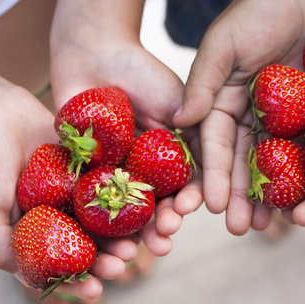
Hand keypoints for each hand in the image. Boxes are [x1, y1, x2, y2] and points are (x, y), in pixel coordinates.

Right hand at [0, 62, 137, 299]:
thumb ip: (1, 245)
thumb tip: (26, 278)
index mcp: (36, 230)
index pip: (61, 264)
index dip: (78, 281)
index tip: (94, 292)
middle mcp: (60, 213)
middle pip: (89, 243)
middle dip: (107, 257)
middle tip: (123, 265)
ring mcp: (76, 190)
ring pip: (105, 216)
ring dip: (122, 232)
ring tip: (138, 243)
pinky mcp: (90, 166)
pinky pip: (111, 182)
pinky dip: (126, 195)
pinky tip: (143, 205)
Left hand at [50, 0, 202, 254]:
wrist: (93, 51)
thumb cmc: (142, 72)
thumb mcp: (180, 102)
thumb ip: (198, 135)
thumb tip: (218, 172)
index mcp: (170, 157)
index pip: (184, 187)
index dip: (189, 202)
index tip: (192, 210)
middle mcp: (145, 169)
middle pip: (156, 207)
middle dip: (161, 226)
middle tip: (163, 241)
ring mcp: (116, 172)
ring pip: (126, 212)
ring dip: (134, 235)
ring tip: (136, 252)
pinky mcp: (85, 171)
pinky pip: (92, 202)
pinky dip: (99, 223)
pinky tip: (106, 238)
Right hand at [173, 0, 304, 233]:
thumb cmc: (256, 11)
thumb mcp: (222, 44)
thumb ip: (203, 82)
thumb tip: (180, 120)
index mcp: (224, 103)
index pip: (215, 146)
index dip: (213, 176)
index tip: (211, 206)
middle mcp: (252, 116)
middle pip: (244, 163)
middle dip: (240, 197)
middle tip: (240, 230)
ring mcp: (284, 117)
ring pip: (277, 163)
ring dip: (273, 195)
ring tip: (270, 227)